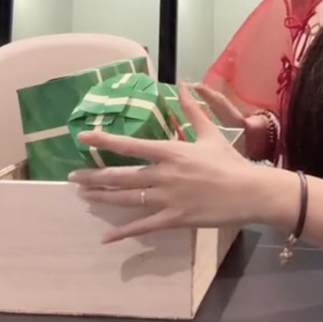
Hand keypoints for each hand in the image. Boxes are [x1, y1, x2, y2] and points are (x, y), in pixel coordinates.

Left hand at [68, 84, 267, 243]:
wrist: (249, 192)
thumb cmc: (229, 161)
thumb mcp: (210, 133)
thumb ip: (192, 110)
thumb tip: (182, 84)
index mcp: (172, 151)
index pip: (131, 145)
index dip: (105, 140)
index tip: (83, 137)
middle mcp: (164, 175)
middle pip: (122, 176)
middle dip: (95, 176)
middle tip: (73, 176)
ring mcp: (167, 199)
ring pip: (127, 199)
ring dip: (103, 197)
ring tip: (83, 195)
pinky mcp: (174, 219)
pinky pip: (143, 226)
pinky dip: (123, 233)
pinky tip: (106, 237)